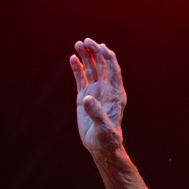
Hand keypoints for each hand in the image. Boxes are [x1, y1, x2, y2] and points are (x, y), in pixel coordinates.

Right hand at [71, 38, 126, 152]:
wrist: (100, 147)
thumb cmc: (106, 139)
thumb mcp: (103, 128)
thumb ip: (96, 113)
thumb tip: (87, 98)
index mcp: (115, 94)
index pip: (113, 70)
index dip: (108, 57)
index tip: (100, 46)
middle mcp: (106, 90)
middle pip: (102, 65)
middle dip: (95, 52)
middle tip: (86, 41)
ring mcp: (95, 92)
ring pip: (91, 69)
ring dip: (86, 56)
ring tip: (78, 44)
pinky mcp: (84, 98)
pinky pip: (81, 79)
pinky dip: (77, 68)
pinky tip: (73, 58)